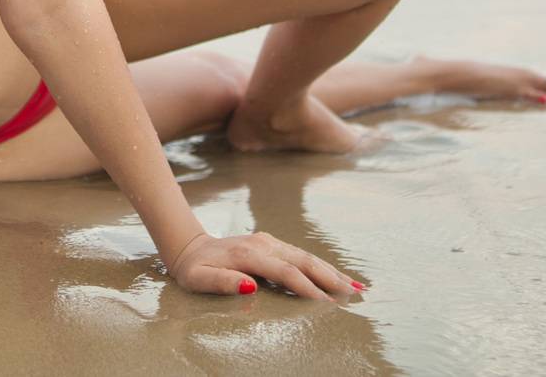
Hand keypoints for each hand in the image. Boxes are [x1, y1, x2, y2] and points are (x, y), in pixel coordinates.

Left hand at [165, 231, 367, 298]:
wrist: (190, 246)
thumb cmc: (193, 269)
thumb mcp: (198, 279)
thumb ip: (222, 282)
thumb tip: (252, 286)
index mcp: (249, 254)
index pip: (286, 273)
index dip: (307, 288)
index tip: (327, 304)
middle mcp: (264, 244)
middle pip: (304, 261)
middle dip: (330, 278)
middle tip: (354, 294)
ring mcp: (270, 241)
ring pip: (307, 256)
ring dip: (331, 271)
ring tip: (355, 287)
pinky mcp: (272, 243)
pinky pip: (301, 255)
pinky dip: (321, 266)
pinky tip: (336, 276)